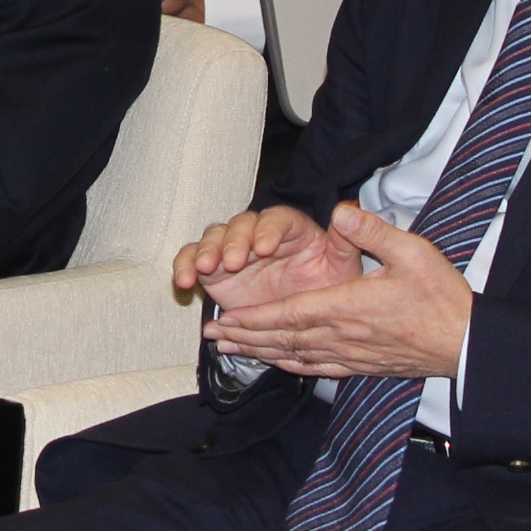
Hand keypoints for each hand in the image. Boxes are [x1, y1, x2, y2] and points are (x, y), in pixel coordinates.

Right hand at [174, 204, 358, 313]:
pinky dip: (184, 266)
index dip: (268, 230)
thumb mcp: (342, 270)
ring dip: (206, 251)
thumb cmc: (324, 290)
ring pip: (214, 237)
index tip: (264, 247)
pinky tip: (184, 281)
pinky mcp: (212, 268)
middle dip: (233, 242)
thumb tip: (347, 212)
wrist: (301, 318)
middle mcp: (257, 234)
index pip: (277, 219)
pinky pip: (192, 259)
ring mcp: (232, 249)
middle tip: (231, 262)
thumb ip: (345, 243)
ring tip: (203, 269)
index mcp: (291, 230)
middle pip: (240, 225)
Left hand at [204, 203, 473, 380]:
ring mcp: (352, 355)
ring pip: (296, 356)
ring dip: (262, 353)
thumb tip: (341, 210)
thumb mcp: (413, 252)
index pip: (290, 314)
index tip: (225, 319)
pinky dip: (292, 365)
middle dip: (246, 337)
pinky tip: (279, 363)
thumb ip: (373, 231)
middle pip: (284, 339)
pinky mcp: (364, 366)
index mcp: (348, 307)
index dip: (255, 319)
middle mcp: (344, 336)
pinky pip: (319, 369)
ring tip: (231, 350)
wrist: (469, 344)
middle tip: (213, 336)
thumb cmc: (442, 297)